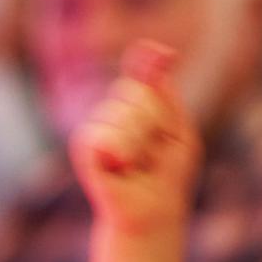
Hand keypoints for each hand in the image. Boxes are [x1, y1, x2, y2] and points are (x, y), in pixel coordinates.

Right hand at [69, 40, 202, 236]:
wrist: (154, 211)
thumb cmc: (168, 174)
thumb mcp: (177, 129)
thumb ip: (164, 93)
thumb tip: (161, 50)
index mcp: (134, 106)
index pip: (141, 76)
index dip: (148, 61)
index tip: (164, 55)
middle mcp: (111, 113)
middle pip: (136, 92)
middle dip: (156, 122)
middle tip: (156, 151)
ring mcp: (96, 129)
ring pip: (123, 114)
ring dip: (143, 144)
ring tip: (140, 163)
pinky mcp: (84, 148)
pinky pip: (104, 135)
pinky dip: (122, 153)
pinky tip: (121, 168)